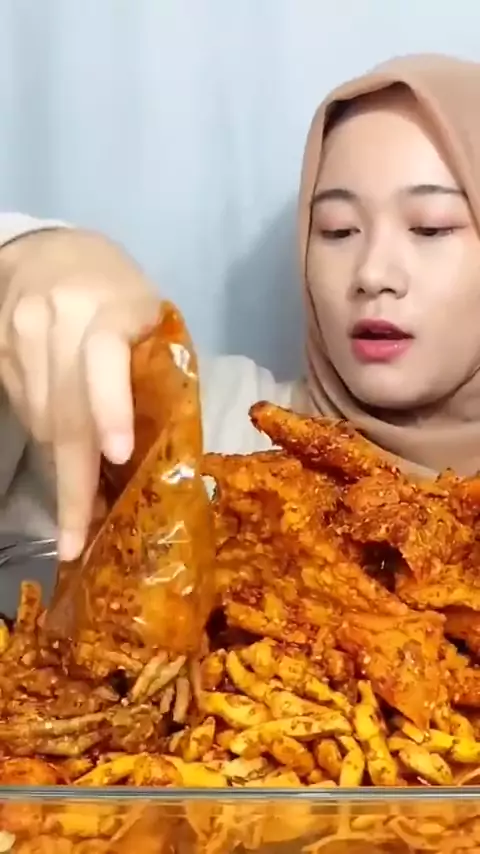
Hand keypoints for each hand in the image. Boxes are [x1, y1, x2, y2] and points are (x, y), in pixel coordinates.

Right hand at [0, 228, 158, 560]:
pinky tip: (63, 461)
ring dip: (63, 471)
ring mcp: (18, 336)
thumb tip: (157, 449)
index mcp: (108, 306)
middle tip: (79, 539)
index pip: (105, 358)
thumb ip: (152, 367)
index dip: (111, 407)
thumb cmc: (118, 290)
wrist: (47, 251)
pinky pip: (24, 412)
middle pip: (65, 409)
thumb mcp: (150, 315)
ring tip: (80, 515)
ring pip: (41, 420)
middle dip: (74, 483)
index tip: (118, 455)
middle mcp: (55, 318)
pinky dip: (48, 444)